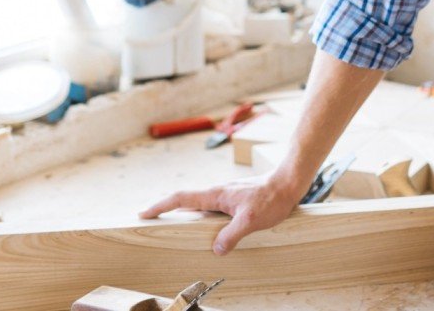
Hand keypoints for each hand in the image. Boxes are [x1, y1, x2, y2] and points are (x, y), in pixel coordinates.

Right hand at [139, 173, 302, 254]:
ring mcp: (226, 196)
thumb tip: (216, 250)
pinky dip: (204, 218)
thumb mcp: (250, 220)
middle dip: (167, 210)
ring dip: (187, 216)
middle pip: (186, 202)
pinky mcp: (236, 200)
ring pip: (200, 207)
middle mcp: (217, 193)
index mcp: (215, 195)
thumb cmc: (271, 198)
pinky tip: (209, 230)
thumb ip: (231, 235)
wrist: (288, 183)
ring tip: (177, 229)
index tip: (144, 213)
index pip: (181, 199)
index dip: (161, 206)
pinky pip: (213, 210)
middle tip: (152, 221)